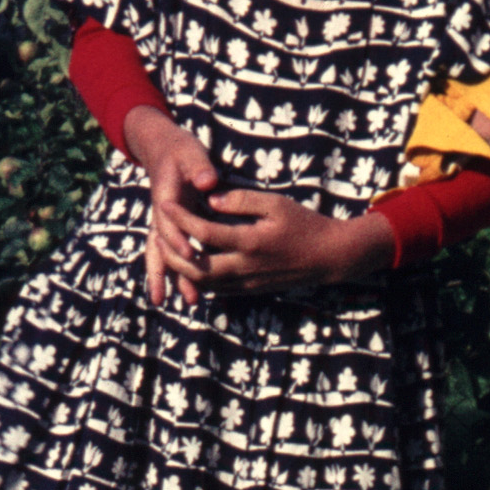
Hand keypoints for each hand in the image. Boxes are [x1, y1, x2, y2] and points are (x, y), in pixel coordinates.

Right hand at [131, 110, 220, 306]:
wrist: (164, 151)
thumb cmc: (181, 152)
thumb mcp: (190, 153)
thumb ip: (199, 167)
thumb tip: (208, 181)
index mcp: (165, 198)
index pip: (168, 222)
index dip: (178, 238)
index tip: (192, 254)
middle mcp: (161, 215)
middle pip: (160, 247)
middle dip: (167, 272)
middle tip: (176, 297)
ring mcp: (164, 224)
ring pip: (164, 255)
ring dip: (173, 280)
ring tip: (188, 303)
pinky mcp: (171, 229)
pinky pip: (171, 254)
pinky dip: (178, 274)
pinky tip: (192, 292)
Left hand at [177, 187, 393, 295]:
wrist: (330, 257)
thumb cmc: (305, 225)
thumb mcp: (276, 203)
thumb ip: (241, 200)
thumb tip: (209, 199)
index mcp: (250, 242)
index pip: (203, 232)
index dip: (180, 218)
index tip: (164, 203)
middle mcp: (245, 268)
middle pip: (195, 267)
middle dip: (171, 252)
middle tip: (159, 232)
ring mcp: (248, 283)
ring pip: (203, 283)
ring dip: (182, 269)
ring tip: (170, 248)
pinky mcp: (251, 290)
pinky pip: (217, 289)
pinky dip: (199, 278)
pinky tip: (192, 263)